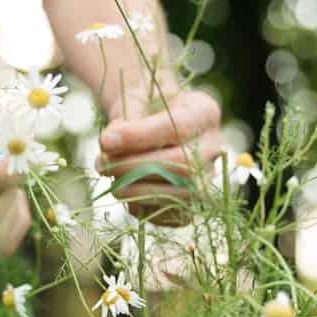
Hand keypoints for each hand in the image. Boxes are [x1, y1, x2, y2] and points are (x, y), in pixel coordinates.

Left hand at [99, 90, 222, 223]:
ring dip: (135, 189)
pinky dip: (143, 206)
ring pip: (179, 192)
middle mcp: (214, 147)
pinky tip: (125, 193)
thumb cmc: (143, 109)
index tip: (106, 140)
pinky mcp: (195, 203)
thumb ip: (125, 119)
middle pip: (182, 164)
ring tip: (108, 177)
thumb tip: (109, 143)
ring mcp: (208, 178)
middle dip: (134, 167)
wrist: (153, 124)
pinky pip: (173, 215)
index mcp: (204, 112)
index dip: (139, 136)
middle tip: (101, 163)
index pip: (177, 127)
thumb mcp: (136, 101)